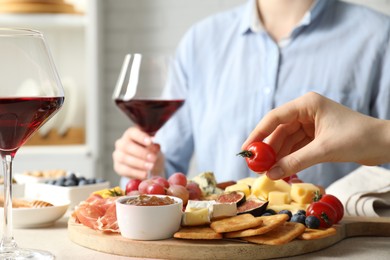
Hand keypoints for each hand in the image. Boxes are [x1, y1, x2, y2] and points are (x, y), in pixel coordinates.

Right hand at [112, 127, 164, 179]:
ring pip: (124, 158)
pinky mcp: (117, 167)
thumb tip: (154, 146)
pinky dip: (136, 173)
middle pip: (127, 146)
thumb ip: (154, 146)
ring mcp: (117, 155)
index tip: (150, 142)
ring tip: (151, 166)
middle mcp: (121, 143)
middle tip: (153, 158)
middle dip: (141, 153)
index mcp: (130, 134)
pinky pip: (125, 170)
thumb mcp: (154, 146)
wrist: (145, 161)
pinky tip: (145, 174)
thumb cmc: (148, 150)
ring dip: (139, 163)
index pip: (133, 133)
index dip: (141, 137)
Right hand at [242, 92, 389, 179]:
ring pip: (286, 141)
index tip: (246, 149)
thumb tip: (271, 174)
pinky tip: (280, 169)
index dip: (258, 133)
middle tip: (255, 165)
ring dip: (277, 156)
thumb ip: (295, 161)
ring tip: (266, 171)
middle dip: (268, 149)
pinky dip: (288, 158)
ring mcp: (310, 124)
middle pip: (279, 130)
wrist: (384, 144)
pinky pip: (296, 147)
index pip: (275, 117)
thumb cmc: (358, 138)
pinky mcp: (315, 136)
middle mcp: (306, 111)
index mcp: (307, 104)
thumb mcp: (324, 150)